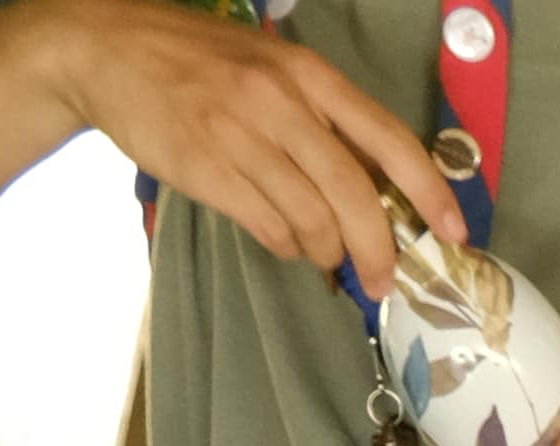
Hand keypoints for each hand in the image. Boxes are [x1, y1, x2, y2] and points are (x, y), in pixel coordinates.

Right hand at [35, 0, 455, 304]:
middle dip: (378, 250)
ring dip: (327, 253)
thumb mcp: (269, 65)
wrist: (106, 50)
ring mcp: (241, 137)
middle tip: (383, 281)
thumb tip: (374, 181)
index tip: (453, 232)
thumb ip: (321, 114)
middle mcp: (280, 103)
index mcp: (307, 74)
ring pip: (312, 220)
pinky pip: (267, 227)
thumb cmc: (197, 60)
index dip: (429, 192)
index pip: (388, 139)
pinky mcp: (205, 170)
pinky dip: (286, 246)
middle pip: (354, 195)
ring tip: (324, 257)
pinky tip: (285, 242)